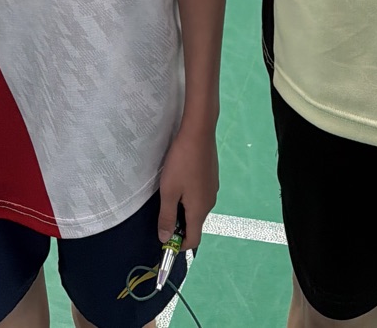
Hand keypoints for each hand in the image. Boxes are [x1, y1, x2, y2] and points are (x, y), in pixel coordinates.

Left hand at [156, 119, 217, 249]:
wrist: (199, 131)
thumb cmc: (181, 163)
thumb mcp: (169, 192)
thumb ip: (167, 217)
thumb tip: (165, 239)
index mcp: (199, 210)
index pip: (193, 240)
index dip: (178, 245)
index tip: (164, 237)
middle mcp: (210, 203)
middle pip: (195, 224)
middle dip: (179, 224)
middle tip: (163, 208)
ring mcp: (213, 188)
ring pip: (197, 208)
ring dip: (183, 208)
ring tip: (170, 190)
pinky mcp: (212, 177)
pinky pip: (200, 195)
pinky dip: (189, 196)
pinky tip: (180, 178)